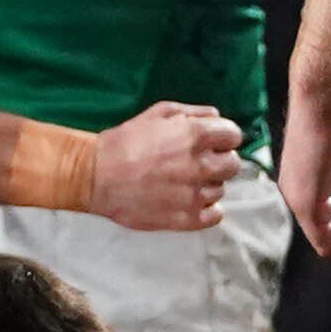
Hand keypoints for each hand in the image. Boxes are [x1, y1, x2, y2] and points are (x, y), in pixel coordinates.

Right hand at [89, 101, 244, 234]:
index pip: (234, 136)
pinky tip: (189, 200)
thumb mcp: (157, 113)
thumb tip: (216, 116)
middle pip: (233, 164)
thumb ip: (193, 112)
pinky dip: (207, 209)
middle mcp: (201, 165)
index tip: (214, 142)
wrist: (96, 175)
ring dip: (208, 184)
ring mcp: (195, 194)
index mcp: (196, 135)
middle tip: (199, 162)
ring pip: (221, 189)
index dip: (224, 137)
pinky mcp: (187, 218)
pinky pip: (215, 215)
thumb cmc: (124, 141)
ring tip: (183, 182)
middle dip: (220, 160)